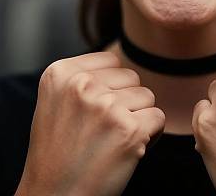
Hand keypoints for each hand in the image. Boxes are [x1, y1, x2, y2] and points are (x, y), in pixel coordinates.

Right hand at [15, 51, 164, 195]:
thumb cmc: (58, 153)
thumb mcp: (57, 101)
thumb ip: (83, 76)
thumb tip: (119, 63)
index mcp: (60, 73)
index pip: (111, 61)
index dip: (111, 86)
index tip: (93, 112)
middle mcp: (81, 84)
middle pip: (131, 77)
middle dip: (126, 101)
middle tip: (104, 130)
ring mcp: (105, 106)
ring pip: (146, 96)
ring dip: (138, 118)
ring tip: (112, 141)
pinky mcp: (128, 129)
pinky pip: (158, 118)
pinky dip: (151, 135)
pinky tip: (127, 150)